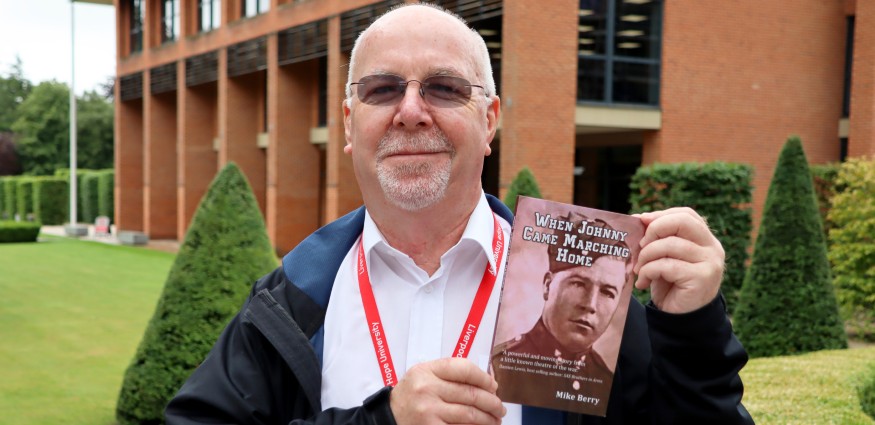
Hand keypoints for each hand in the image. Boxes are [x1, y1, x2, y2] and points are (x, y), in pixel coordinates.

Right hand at [390, 357, 505, 424]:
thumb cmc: (411, 396)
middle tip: (500, 408)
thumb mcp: (423, 376)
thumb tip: (489, 383)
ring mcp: (428, 411)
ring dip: (488, 419)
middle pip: (471, 394)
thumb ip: (450, 375)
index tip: (494, 386)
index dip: (484, 378)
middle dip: (492, 402)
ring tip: (495, 420)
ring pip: (470, 414)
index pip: (464, 368)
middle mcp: (426, 389)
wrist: (388, 418)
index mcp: (426, 371)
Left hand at [633, 207, 724, 313]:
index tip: (640, 222)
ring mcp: (710, 263)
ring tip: (640, 270)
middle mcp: (713, 248)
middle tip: (640, 246)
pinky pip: (666, 265)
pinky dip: (648, 271)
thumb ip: (658, 238)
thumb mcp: (664, 257)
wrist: (680, 320)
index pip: (686, 214)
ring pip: (669, 244)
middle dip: (654, 230)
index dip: (661, 215)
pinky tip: (643, 283)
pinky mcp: (701, 278)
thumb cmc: (670, 285)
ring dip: (646, 256)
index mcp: (706, 239)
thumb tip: (640, 217)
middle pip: (682, 221)